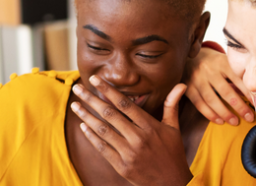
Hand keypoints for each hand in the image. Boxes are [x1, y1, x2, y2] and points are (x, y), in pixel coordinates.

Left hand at [70, 76, 191, 185]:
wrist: (172, 183)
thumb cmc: (173, 153)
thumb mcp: (174, 128)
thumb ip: (172, 105)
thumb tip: (181, 85)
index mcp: (150, 126)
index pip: (125, 104)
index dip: (109, 90)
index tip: (95, 79)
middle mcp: (139, 138)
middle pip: (110, 114)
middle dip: (91, 99)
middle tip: (78, 88)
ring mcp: (129, 153)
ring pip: (103, 130)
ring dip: (87, 116)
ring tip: (75, 105)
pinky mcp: (122, 166)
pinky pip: (103, 149)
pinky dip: (92, 137)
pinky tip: (83, 126)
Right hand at [184, 47, 253, 124]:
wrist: (189, 57)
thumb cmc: (213, 62)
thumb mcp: (225, 62)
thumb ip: (236, 75)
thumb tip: (254, 94)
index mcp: (221, 62)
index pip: (237, 79)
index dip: (248, 93)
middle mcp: (208, 70)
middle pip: (225, 91)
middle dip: (239, 106)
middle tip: (249, 117)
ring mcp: (196, 79)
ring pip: (211, 100)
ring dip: (225, 113)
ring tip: (235, 122)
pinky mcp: (188, 88)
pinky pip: (199, 104)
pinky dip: (210, 115)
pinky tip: (220, 121)